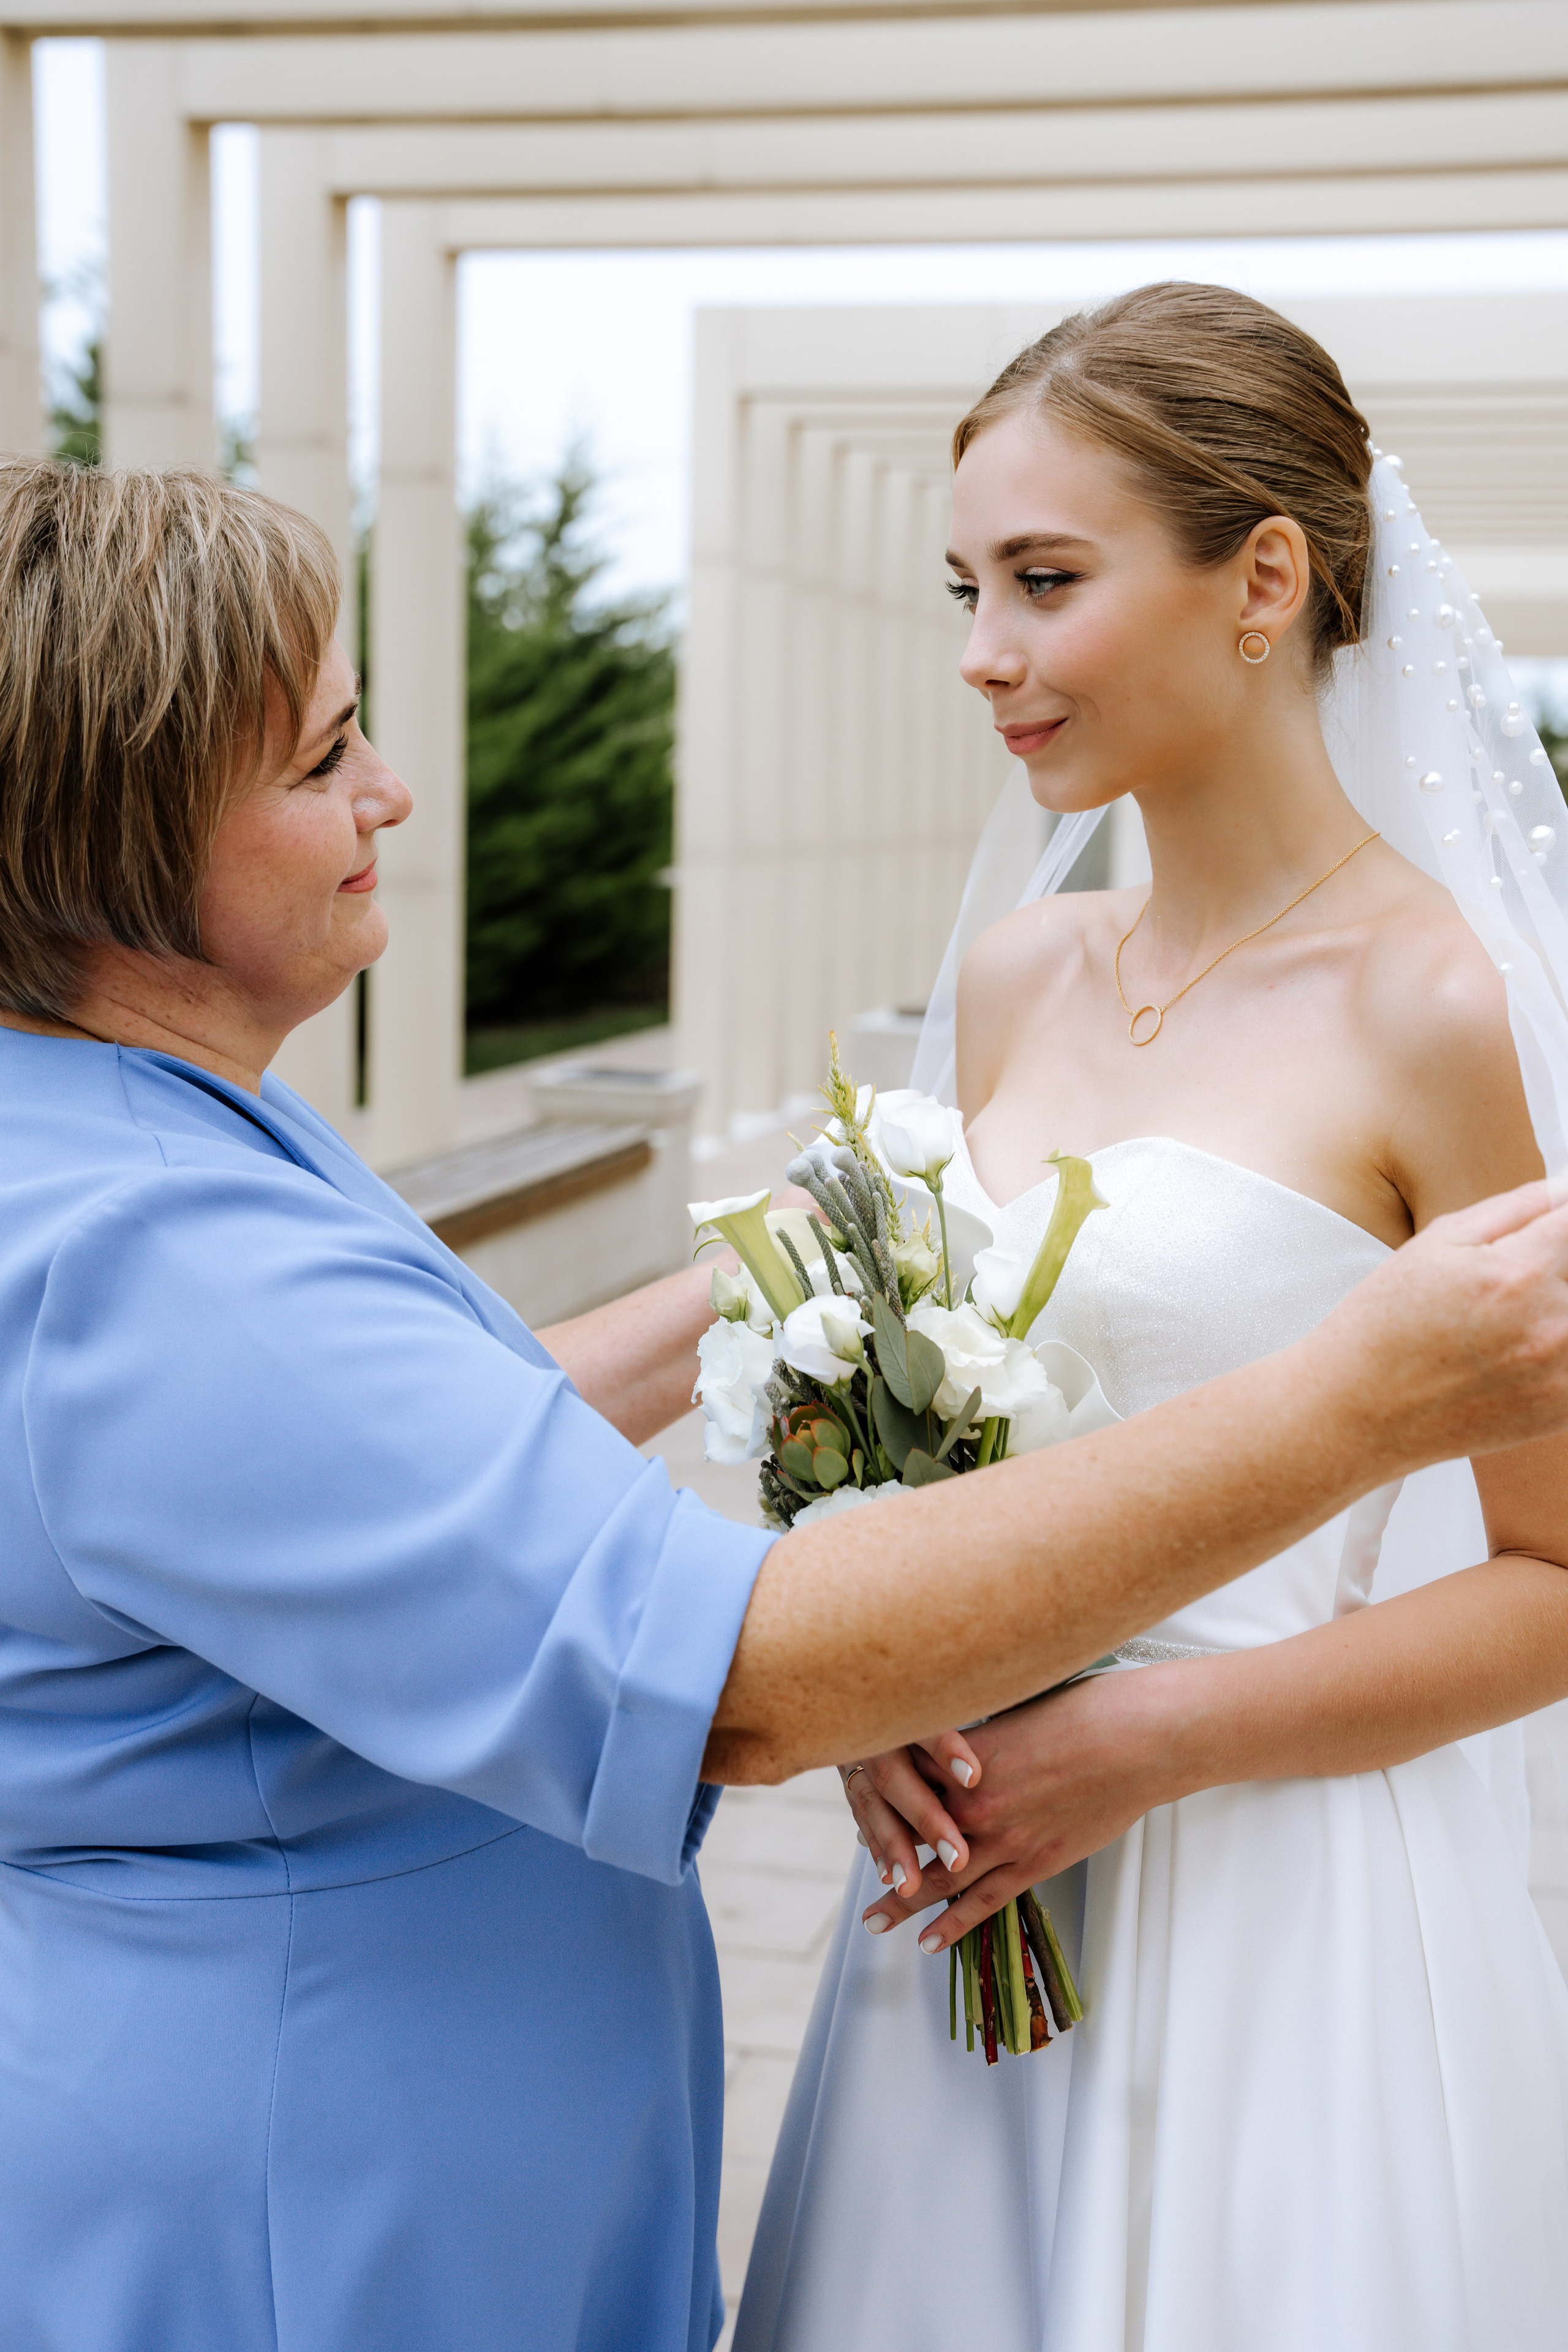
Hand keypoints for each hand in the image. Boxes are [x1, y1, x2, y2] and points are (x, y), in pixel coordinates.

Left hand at [858, 1666, 1188, 1949]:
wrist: (1131, 1738)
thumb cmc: (1081, 1714)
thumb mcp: (1014, 1715)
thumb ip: (978, 1741)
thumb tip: (959, 1749)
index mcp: (958, 1760)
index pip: (902, 1785)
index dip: (881, 1800)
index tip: (864, 1808)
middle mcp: (969, 1802)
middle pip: (908, 1836)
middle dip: (879, 1857)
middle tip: (856, 1870)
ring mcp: (1000, 1837)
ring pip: (937, 1878)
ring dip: (902, 1903)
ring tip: (874, 1922)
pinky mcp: (1033, 1861)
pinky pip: (983, 1901)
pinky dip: (954, 1923)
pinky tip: (930, 1940)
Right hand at [1326, 1181, 1567, 1467]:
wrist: (1359, 1413)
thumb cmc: (1387, 1322)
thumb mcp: (1436, 1244)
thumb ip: (1513, 1208)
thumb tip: (1565, 1190)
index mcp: (1519, 1273)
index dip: (1563, 1222)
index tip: (1549, 1234)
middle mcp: (1552, 1326)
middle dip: (1558, 1267)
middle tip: (1518, 1279)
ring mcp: (1562, 1376)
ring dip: (1559, 1306)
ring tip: (1513, 1314)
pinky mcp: (1563, 1412)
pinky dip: (1560, 1352)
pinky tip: (1523, 1350)